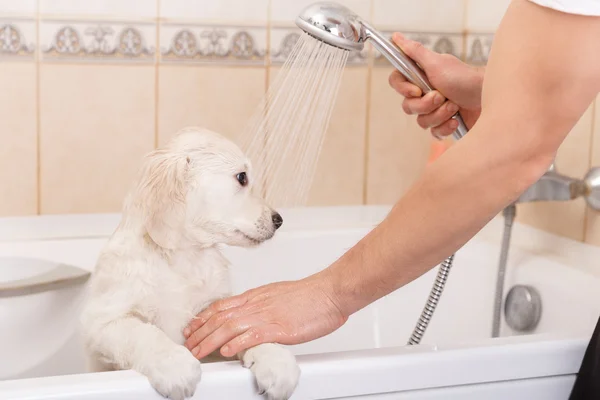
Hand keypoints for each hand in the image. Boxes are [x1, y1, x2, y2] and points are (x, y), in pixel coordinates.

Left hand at [183, 276, 346, 358]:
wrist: (329, 292)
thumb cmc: (310, 295)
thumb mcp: (278, 295)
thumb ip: (262, 305)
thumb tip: (251, 315)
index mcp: (256, 296)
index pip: (222, 306)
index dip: (203, 317)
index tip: (192, 327)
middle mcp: (257, 304)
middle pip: (220, 318)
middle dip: (200, 332)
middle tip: (187, 344)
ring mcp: (266, 316)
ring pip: (230, 327)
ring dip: (210, 340)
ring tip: (197, 351)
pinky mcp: (279, 328)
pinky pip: (252, 336)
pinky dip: (236, 343)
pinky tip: (226, 351)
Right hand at [389, 33, 483, 136]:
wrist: (492, 99)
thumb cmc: (466, 79)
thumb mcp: (437, 63)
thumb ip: (414, 52)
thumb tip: (396, 37)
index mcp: (421, 77)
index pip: (397, 82)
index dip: (403, 89)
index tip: (417, 90)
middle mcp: (426, 93)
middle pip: (408, 106)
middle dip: (426, 104)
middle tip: (442, 96)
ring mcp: (435, 110)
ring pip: (421, 121)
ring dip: (439, 115)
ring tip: (455, 106)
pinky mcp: (444, 124)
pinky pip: (433, 133)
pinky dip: (445, 127)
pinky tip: (456, 120)